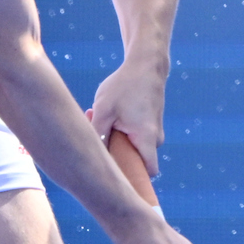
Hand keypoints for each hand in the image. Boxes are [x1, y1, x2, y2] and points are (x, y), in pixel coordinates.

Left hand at [88, 60, 166, 178]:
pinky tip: (107, 114)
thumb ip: (97, 135)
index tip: (115, 178)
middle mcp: (155, 138)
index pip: (147, 172)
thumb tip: (88, 156)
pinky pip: (135, 135)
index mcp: (146, 138)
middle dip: (114, 153)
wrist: (147, 64)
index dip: (134, 179)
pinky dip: (120, 129)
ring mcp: (154, 130)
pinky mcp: (150, 123)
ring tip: (97, 118)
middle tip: (96, 136)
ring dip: (115, 138)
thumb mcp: (103, 110)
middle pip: (135, 160)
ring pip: (133, 145)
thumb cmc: (125, 86)